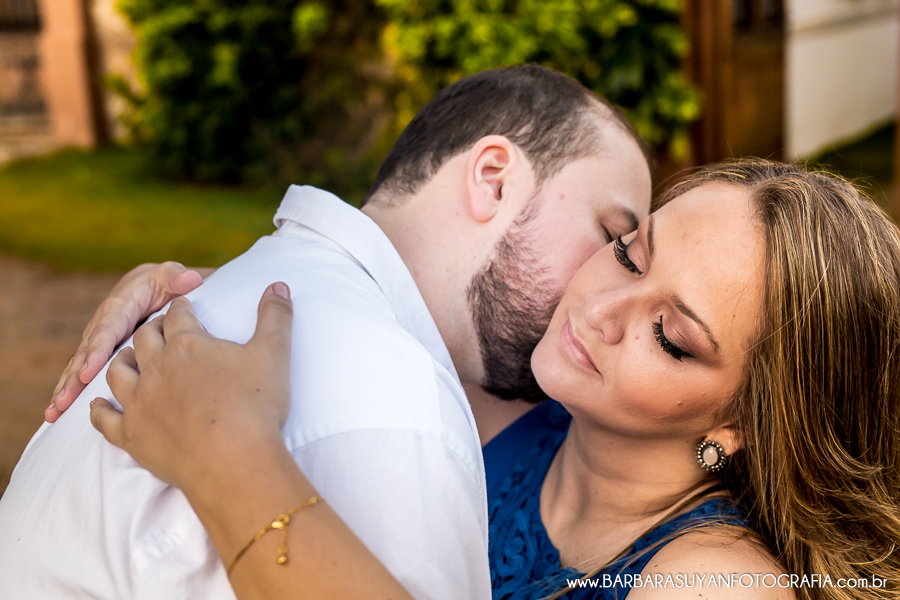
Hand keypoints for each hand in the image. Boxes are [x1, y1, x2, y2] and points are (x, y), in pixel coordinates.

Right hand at [46, 262, 209, 422]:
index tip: (89, 372)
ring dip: (66, 389)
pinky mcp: (98, 351)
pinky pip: (82, 371)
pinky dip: (69, 390)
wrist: (149, 285)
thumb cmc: (161, 282)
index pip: (108, 330)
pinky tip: (57, 412)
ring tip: (53, 412)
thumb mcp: (168, 276)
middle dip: (74, 378)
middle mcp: (102, 324)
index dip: (98, 351)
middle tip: (63, 402)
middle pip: (86, 353)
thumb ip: (175, 277)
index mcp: (119, 307)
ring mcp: (98, 339)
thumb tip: (189, 279)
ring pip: (79, 365)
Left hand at [90, 282, 291, 489]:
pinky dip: (99, 409)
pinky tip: (98, 405)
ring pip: (118, 372)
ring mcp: (139, 402)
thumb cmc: (255, 406)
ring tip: (127, 358)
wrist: (232, 461)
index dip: (181, 307)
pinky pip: (104, 419)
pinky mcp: (131, 435)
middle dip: (151, 329)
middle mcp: (156, 367)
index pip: (179, 315)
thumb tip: (279, 284)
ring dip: (121, 361)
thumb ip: (276, 316)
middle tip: (158, 329)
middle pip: (144, 339)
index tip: (183, 305)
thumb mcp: (273, 354)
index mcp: (187, 345)